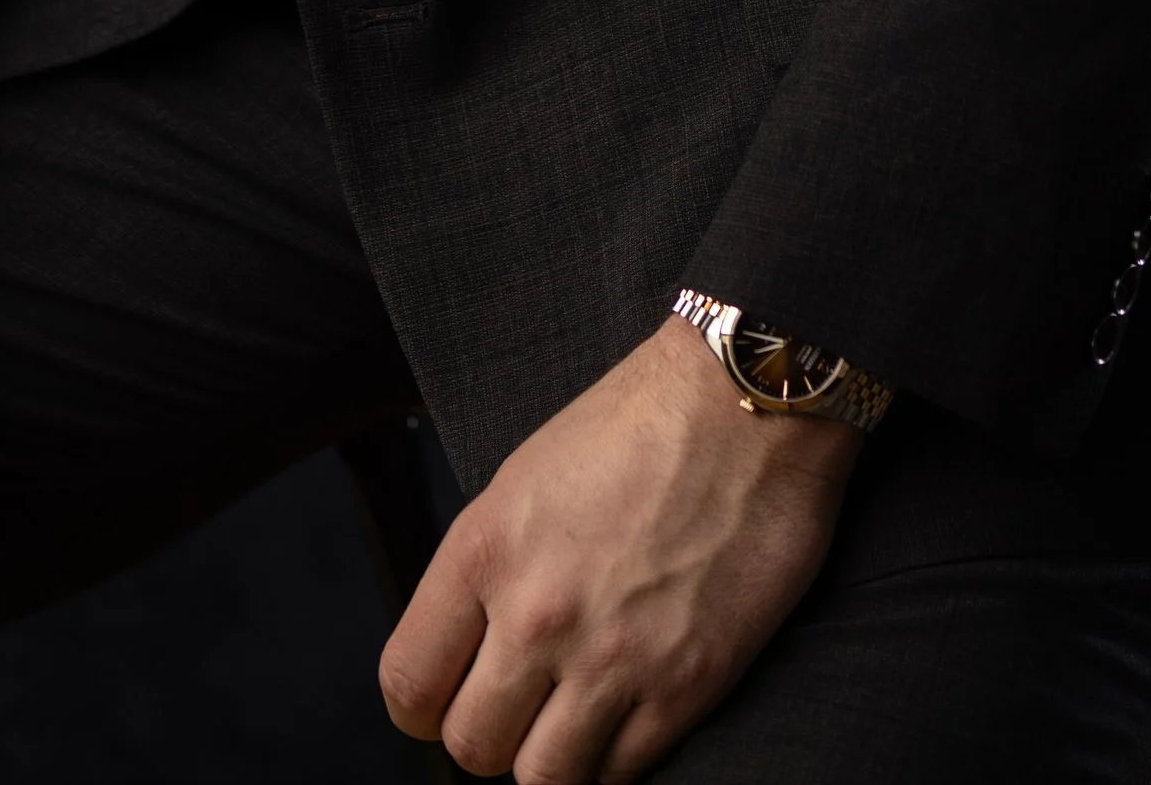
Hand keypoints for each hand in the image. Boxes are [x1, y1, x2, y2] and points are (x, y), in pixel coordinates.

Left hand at [380, 317, 858, 782]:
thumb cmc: (635, 425)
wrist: (742, 404)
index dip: (424, 706)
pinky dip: (618, 757)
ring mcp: (611, 658)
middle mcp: (537, 614)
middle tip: (522, 707)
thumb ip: (488, 571)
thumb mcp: (524, 481)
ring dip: (553, 757)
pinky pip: (622, 775)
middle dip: (492, 734)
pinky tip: (628, 712)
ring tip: (574, 718)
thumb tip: (470, 649)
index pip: (408, 685)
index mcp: (485, 551)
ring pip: (543, 781)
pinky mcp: (685, 687)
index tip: (451, 697)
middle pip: (472, 747)